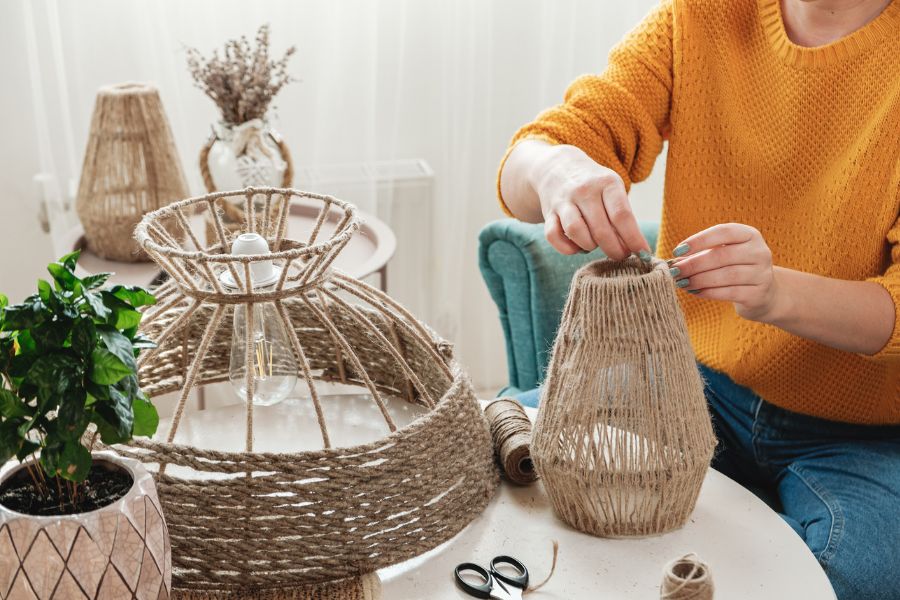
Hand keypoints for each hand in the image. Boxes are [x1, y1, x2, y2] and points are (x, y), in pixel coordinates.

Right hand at [529, 144, 650, 258]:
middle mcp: (584, 191)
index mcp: (607, 183)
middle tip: (620, 256)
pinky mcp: (549, 212)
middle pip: (601, 229)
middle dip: (614, 249)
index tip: (643, 253)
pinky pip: (553, 236)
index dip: (633, 238)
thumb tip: (636, 248)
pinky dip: (566, 248)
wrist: (558, 167)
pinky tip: (577, 247)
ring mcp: (564, 201)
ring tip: (596, 245)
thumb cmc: (595, 185)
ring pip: (576, 232)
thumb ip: (623, 216)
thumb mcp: (613, 190)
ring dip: (589, 246)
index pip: (622, 215)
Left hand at [668, 223, 783, 321]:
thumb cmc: (735, 268)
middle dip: (694, 264)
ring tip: (681, 282)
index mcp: (750, 235)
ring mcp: (762, 273)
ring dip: (699, 279)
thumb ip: (701, 254)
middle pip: (722, 255)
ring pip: (726, 275)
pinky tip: (694, 291)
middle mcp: (760, 252)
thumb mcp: (722, 254)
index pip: (723, 232)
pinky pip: (729, 292)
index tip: (677, 251)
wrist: (764, 293)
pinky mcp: (758, 294)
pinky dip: (708, 292)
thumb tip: (674, 262)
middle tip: (674, 271)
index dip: (699, 240)